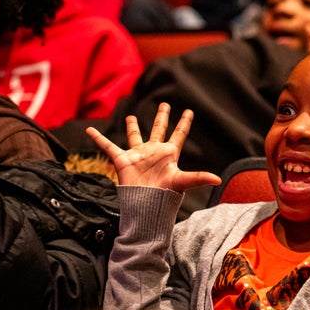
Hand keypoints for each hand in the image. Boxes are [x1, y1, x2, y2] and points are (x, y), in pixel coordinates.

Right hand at [85, 103, 220, 190]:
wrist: (145, 205)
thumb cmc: (164, 195)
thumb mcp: (182, 182)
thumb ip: (199, 178)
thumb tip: (218, 180)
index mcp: (169, 154)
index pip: (179, 134)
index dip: (184, 123)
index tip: (189, 111)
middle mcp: (154, 152)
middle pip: (159, 129)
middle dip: (162, 117)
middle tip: (165, 104)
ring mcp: (138, 155)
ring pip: (136, 136)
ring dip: (133, 127)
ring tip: (132, 116)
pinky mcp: (123, 160)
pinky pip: (108, 146)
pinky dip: (98, 138)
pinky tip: (90, 129)